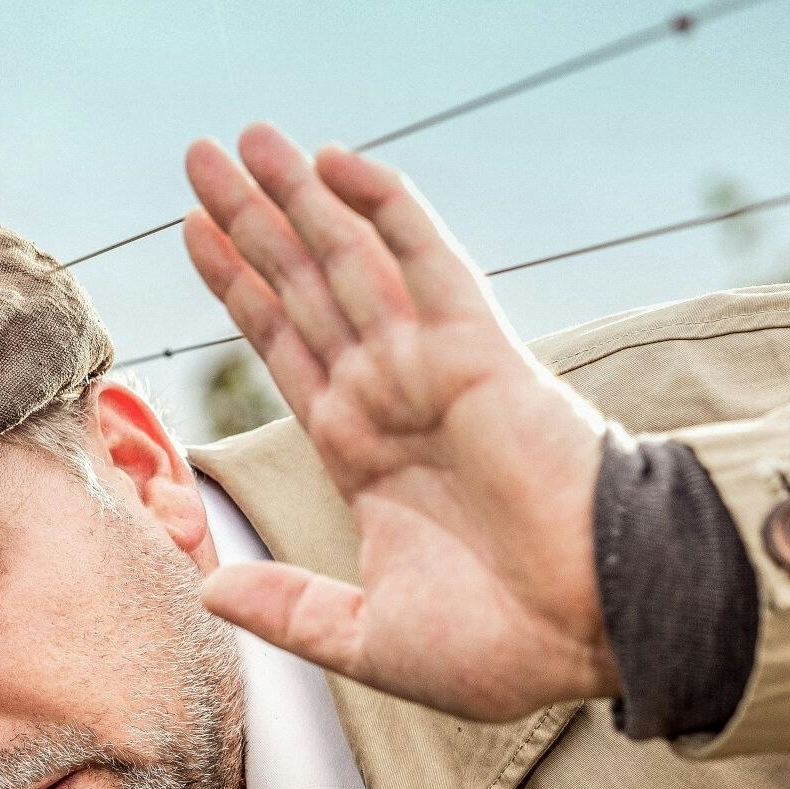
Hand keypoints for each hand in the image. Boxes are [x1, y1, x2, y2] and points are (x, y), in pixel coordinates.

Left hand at [181, 125, 617, 724]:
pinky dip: (384, 208)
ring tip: (239, 140)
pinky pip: (423, 261)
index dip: (241, 290)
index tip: (195, 233)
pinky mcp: (478, 353)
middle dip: (252, 223)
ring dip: (296, 198)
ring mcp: (432, 369)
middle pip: (303, 288)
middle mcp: (392, 398)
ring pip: (348, 261)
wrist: (594, 634)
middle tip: (198, 157)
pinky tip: (336, 161)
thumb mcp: (369, 638)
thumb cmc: (504, 649)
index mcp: (365, 455)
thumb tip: (210, 586)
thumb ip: (290, 609)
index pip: (287, 350)